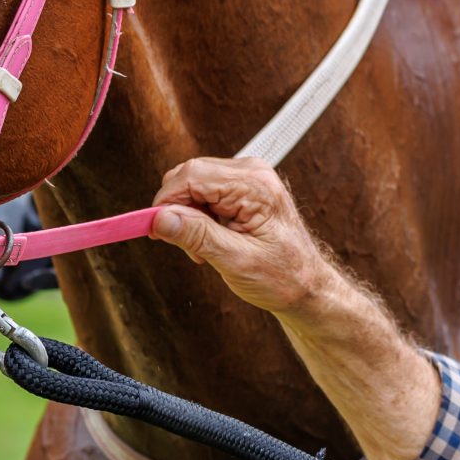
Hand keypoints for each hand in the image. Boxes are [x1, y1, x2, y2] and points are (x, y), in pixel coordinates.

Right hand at [149, 158, 339, 317]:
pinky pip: (206, 192)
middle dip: (178, 210)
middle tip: (188, 247)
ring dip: (189, 216)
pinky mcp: (245, 188)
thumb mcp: (235, 261)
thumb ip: (197, 236)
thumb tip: (160, 218)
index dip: (166, 201)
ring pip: (194, 184)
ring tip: (206, 249)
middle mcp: (252, 173)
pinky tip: (214, 240)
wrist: (307, 286)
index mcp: (255, 186)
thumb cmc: (282, 277)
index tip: (152, 229)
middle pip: (190, 176)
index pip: (192, 176)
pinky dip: (200, 216)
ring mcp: (250, 178)